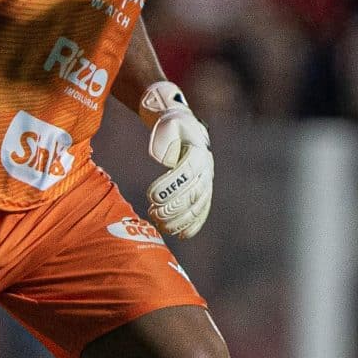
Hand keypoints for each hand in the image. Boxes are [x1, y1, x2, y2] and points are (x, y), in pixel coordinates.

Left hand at [139, 81, 212, 238]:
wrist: (183, 127)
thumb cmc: (170, 126)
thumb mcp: (166, 123)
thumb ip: (163, 135)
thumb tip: (161, 156)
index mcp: (197, 150)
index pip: (186, 172)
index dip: (170, 187)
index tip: (151, 196)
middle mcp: (206, 168)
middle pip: (193, 192)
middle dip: (173, 206)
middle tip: (152, 213)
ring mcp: (206, 181)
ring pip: (198, 205)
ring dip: (180, 219)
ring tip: (161, 225)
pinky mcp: (203, 191)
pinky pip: (202, 210)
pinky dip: (193, 224)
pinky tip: (181, 235)